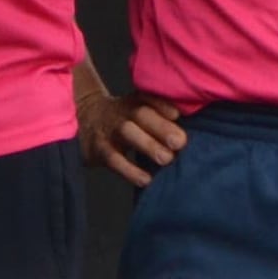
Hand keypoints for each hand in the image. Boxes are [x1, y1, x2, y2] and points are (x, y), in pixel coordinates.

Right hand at [74, 65, 187, 189]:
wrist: (85, 121)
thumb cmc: (124, 120)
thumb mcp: (138, 112)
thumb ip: (161, 118)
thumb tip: (193, 130)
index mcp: (135, 102)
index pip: (149, 98)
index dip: (162, 105)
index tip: (178, 115)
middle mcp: (122, 112)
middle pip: (141, 114)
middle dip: (161, 127)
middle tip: (179, 142)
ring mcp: (109, 130)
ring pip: (128, 133)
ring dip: (148, 145)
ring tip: (166, 159)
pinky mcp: (98, 150)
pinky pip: (114, 159)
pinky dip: (130, 170)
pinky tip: (145, 179)